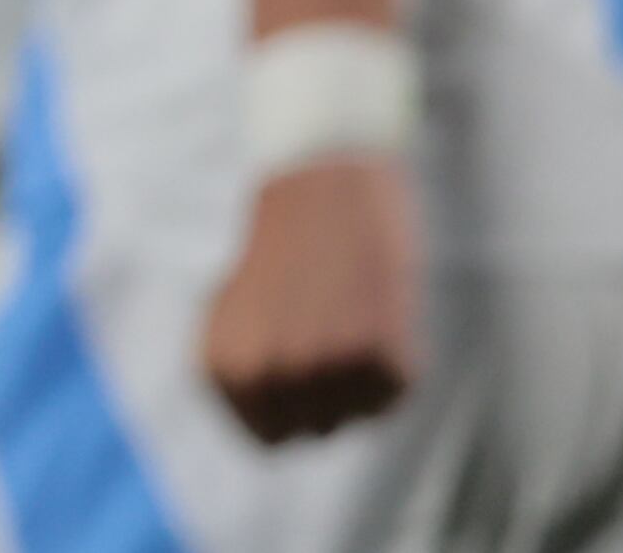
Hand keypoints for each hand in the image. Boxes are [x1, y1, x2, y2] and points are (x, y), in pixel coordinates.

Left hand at [202, 154, 420, 443]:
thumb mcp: (233, 314)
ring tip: (348, 315)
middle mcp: (270, 378)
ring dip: (361, 377)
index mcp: (226, 369)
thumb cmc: (280, 249)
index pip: (266, 439)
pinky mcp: (380, 358)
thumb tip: (268, 437)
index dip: (287, 409)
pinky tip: (378, 313)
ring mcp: (324, 371)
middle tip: (326, 329)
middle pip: (313, 432)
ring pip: (358, 416)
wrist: (322, 183)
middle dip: (325, 394)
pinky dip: (396, 360)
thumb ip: (245, 375)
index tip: (296, 365)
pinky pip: (396, 392)